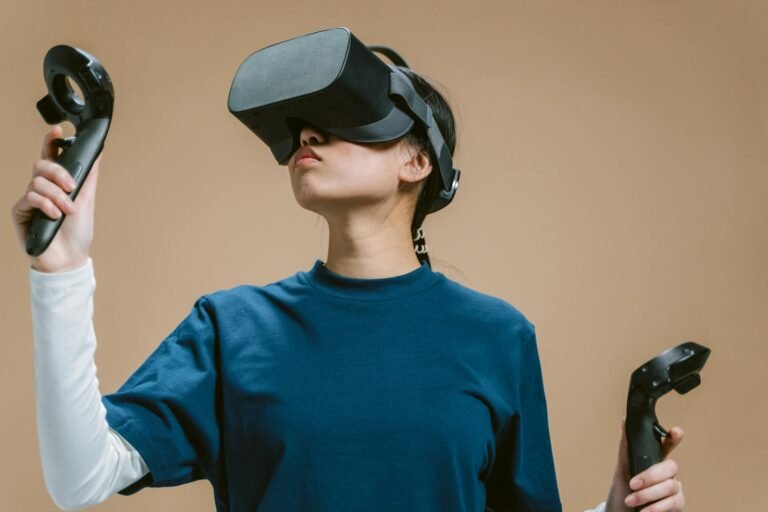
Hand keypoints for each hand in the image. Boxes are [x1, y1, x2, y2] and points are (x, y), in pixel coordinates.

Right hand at [11, 125, 100, 272]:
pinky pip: (31, 198)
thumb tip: (97, 151)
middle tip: (72, 187)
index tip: (57, 130)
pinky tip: (55, 215)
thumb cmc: (77, 232)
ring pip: (38, 182)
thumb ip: (88, 175)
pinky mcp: (21, 212)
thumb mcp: (87, 199)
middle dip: (59, 173)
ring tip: (68, 211)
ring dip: (57, 196)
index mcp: (58, 183)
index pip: (51, 157)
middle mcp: (42, 188)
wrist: (69, 259)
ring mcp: (30, 199)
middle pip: (42, 165)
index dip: (51, 141)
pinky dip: (46, 205)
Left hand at [606, 418, 684, 511]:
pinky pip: (674, 503)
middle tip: (632, 484)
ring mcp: (674, 489)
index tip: (675, 431)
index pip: (668, 445)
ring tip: (631, 500)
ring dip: (648, 494)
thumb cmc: (623, 490)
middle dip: (650, 476)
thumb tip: (625, 421)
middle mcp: (667, 473)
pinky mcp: (677, 505)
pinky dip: (657, 507)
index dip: (674, 438)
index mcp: (655, 459)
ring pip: (671, 486)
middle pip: (671, 467)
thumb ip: (626, 446)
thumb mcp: (622, 468)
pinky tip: (645, 511)